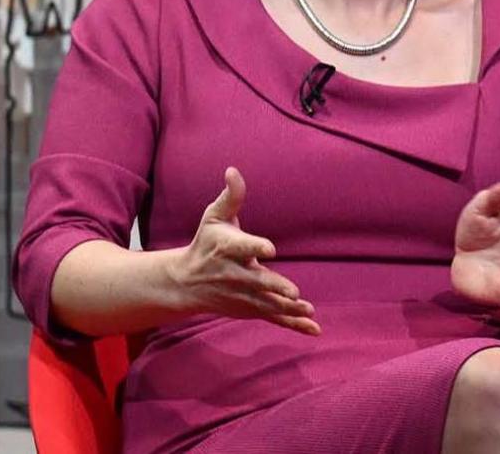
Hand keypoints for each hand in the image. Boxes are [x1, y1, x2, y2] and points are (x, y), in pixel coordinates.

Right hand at [167, 167, 320, 334]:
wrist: (185, 282)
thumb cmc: (205, 243)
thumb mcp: (214, 217)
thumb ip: (230, 196)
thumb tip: (233, 170)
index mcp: (227, 248)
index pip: (242, 246)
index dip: (256, 246)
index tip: (271, 248)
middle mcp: (234, 274)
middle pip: (257, 281)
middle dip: (274, 287)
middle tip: (293, 292)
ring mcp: (242, 295)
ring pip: (267, 304)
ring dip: (287, 309)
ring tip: (307, 311)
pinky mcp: (250, 308)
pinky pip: (273, 317)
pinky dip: (293, 324)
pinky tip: (314, 329)